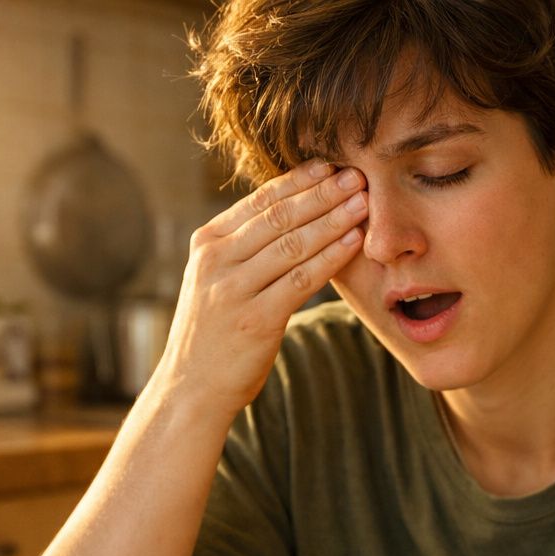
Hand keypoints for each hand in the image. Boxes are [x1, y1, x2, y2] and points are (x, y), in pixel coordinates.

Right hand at [160, 159, 366, 412]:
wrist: (191, 389)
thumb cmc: (212, 335)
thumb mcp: (214, 281)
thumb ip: (242, 250)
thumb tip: (290, 217)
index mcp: (206, 244)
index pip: (259, 201)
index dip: (298, 181)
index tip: (330, 166)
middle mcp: (216, 261)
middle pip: (279, 216)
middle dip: (322, 193)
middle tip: (357, 175)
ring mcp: (233, 290)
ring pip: (292, 244)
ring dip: (332, 220)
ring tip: (363, 203)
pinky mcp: (255, 320)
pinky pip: (301, 280)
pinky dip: (330, 258)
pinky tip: (353, 242)